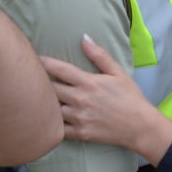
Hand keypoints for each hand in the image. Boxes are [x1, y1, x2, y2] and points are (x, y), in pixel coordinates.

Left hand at [40, 35, 171, 163]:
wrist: (140, 126)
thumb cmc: (131, 97)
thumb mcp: (118, 73)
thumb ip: (99, 55)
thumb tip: (84, 38)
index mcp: (89, 82)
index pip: (59, 69)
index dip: (43, 63)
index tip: (34, 58)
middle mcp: (81, 99)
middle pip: (50, 88)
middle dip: (40, 82)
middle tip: (31, 78)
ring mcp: (79, 118)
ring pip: (51, 109)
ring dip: (45, 103)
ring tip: (36, 98)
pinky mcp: (80, 133)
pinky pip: (58, 129)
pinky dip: (51, 124)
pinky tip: (47, 119)